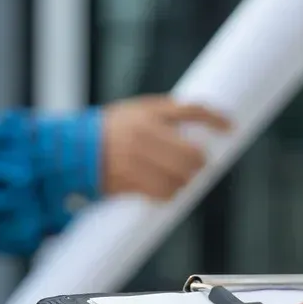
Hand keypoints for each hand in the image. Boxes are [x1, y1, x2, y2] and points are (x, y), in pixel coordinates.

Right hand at [99, 96, 230, 199]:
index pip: (192, 110)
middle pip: (192, 152)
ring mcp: (137, 159)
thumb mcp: (134, 111)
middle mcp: (145, 134)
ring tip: (182, 179)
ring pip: (180, 176)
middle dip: (200, 161)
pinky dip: (170, 193)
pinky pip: (163, 192)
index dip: (216, 118)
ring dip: (186, 180)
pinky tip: (168, 190)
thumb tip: (199, 121)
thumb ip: (163, 114)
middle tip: (200, 164)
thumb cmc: (108, 129)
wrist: (72, 150)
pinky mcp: (130, 181)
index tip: (230, 126)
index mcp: (148, 113)